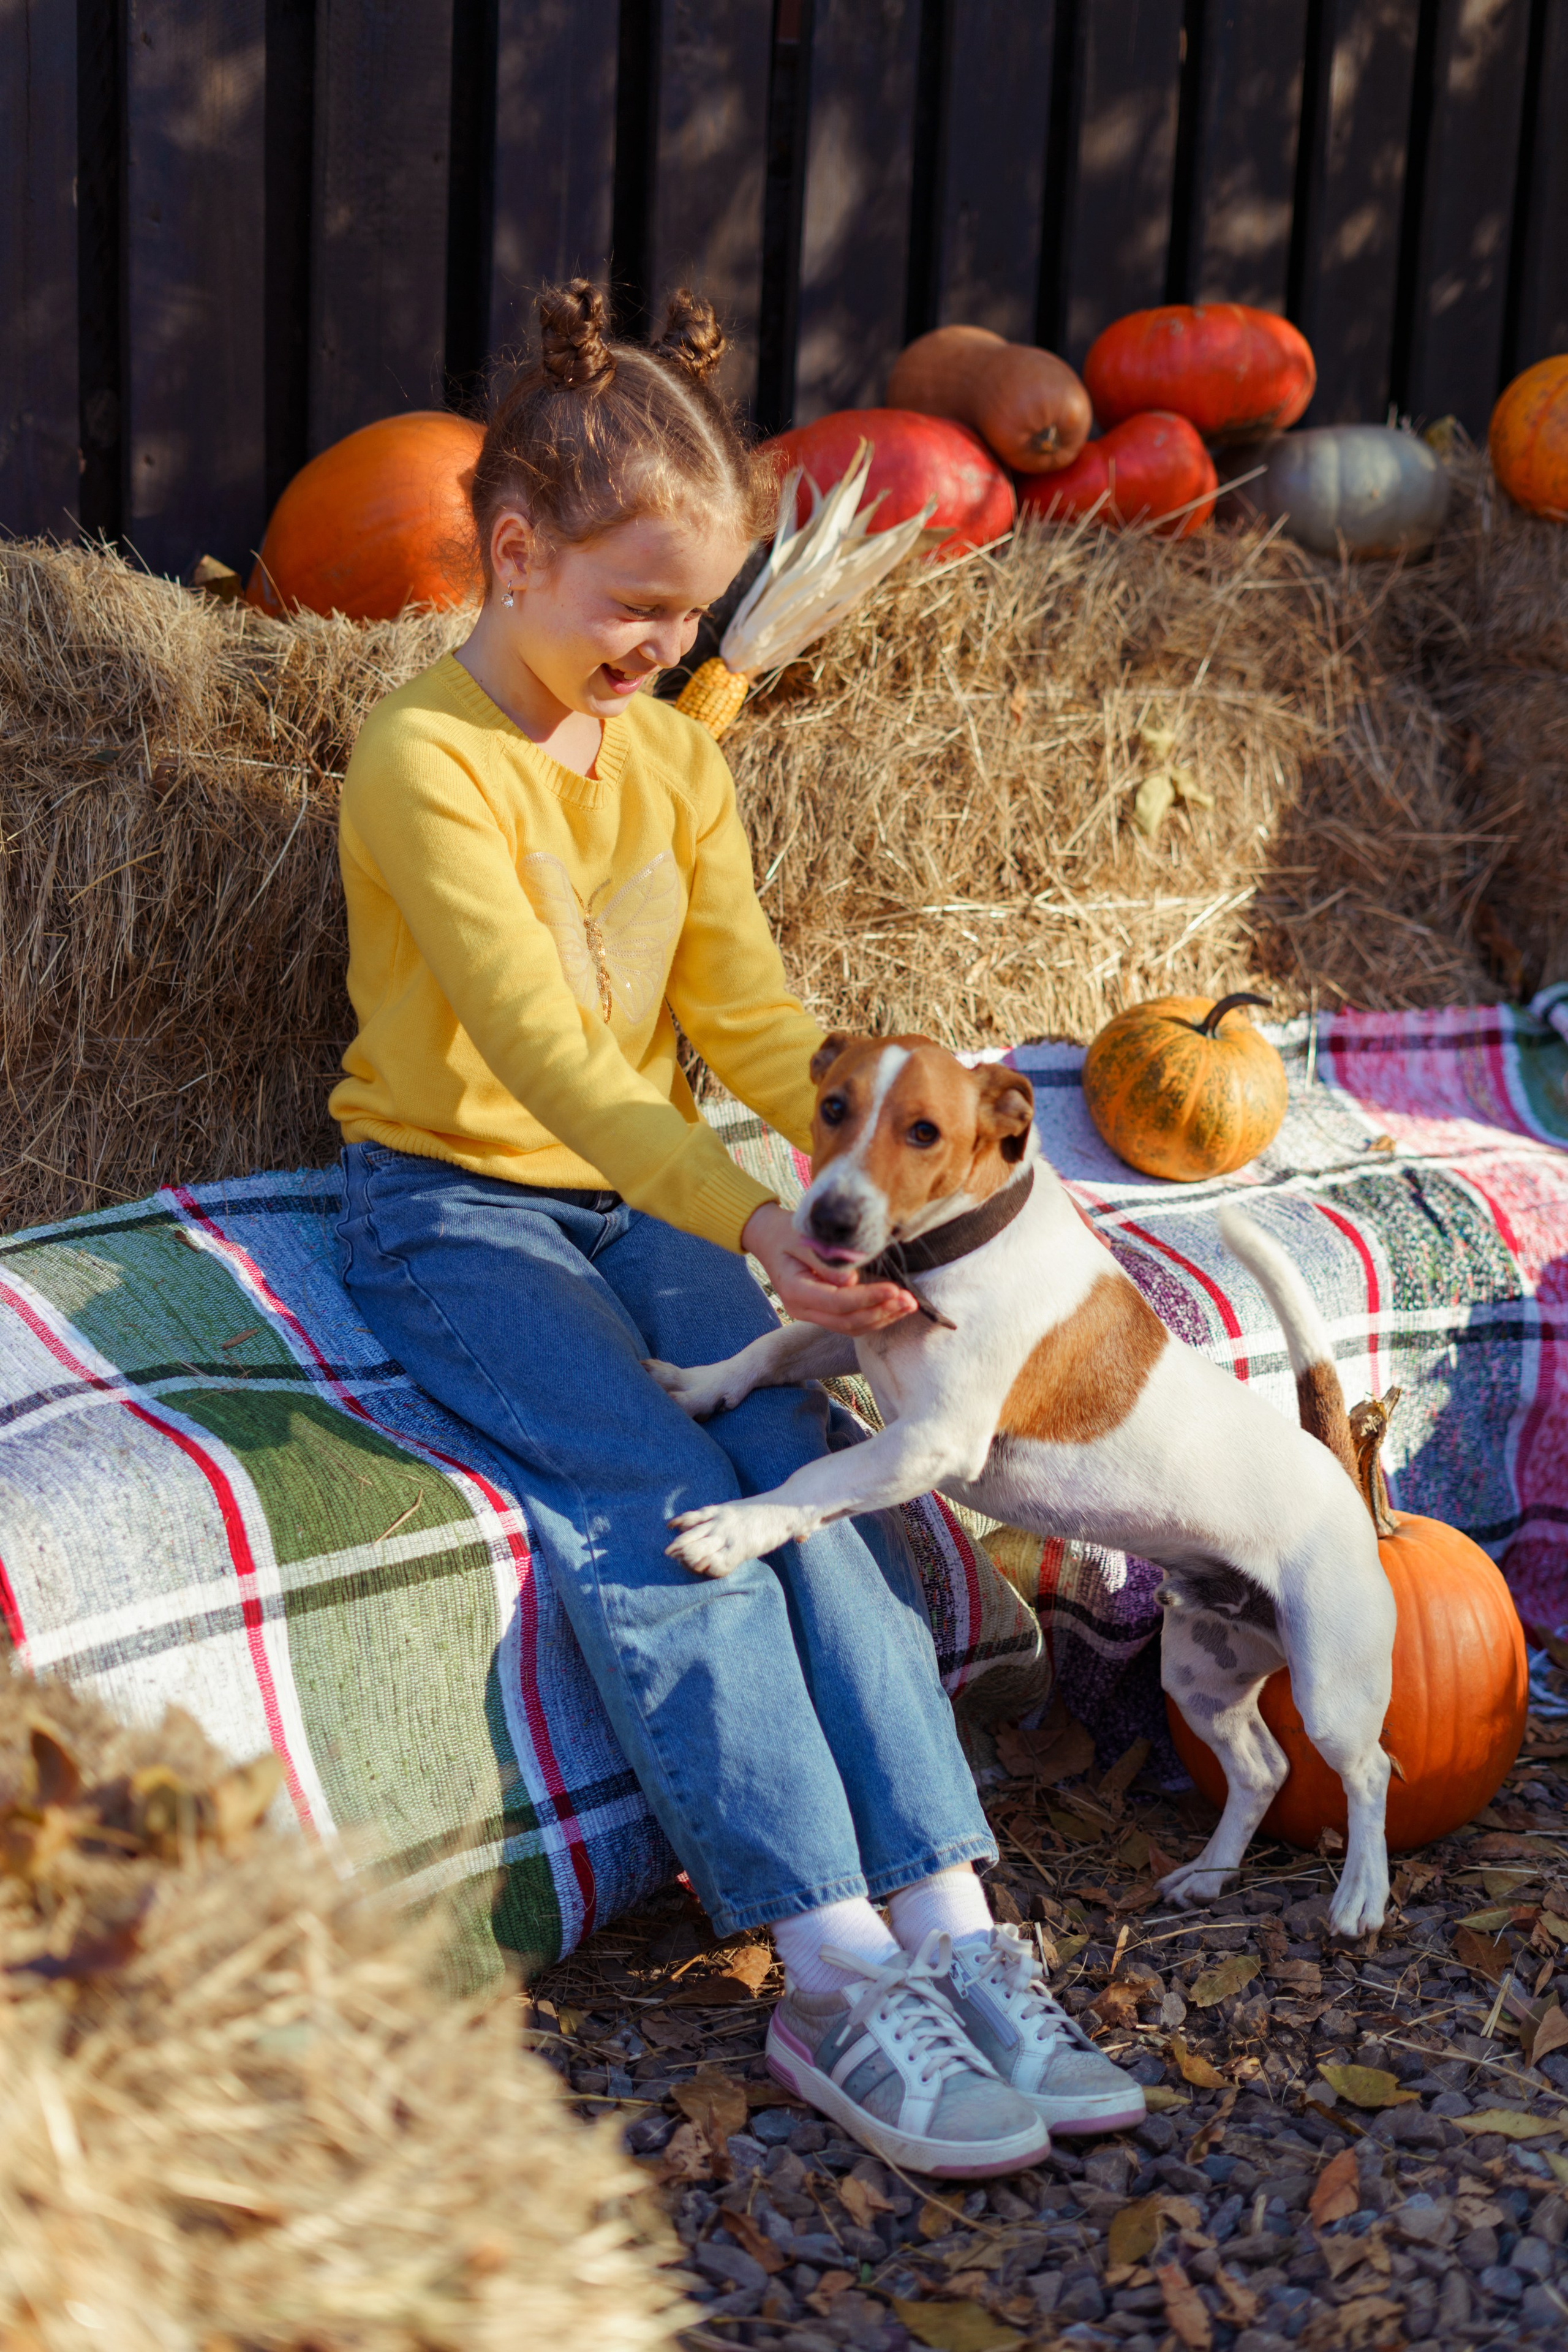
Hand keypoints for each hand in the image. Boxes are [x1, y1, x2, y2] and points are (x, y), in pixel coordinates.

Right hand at [740, 1202, 916, 1333]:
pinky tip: (893, 1308)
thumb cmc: (785, 1232)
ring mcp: (811, 1314)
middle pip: (847, 1321)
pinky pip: (850, 1323)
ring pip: (851, 1327)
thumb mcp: (803, 1238)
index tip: (894, 1289)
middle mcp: (801, 1309)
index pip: (837, 1302)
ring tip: (908, 1306)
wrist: (768, 1237)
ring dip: (882, 1318)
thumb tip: (851, 1281)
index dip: (867, 1298)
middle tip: (909, 1300)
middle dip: (881, 1312)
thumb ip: (825, 1260)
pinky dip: (874, 1318)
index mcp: (794, 1290)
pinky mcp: (821, 1312)